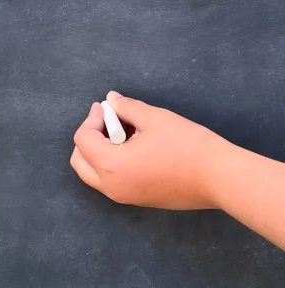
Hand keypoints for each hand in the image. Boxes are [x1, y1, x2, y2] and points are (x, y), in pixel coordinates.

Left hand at [71, 91, 230, 209]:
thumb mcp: (153, 118)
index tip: (108, 107)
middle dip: (90, 136)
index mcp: (110, 165)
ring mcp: (124, 197)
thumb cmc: (187, 146)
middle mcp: (111, 186)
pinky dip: (112, 163)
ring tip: (125, 132)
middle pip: (80, 160)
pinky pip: (111, 181)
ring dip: (100, 150)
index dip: (93, 118)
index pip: (83, 139)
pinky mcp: (137, 200)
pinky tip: (135, 147)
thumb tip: (111, 100)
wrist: (220, 178)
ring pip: (94, 173)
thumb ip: (126, 107)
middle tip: (109, 120)